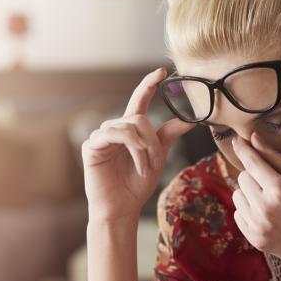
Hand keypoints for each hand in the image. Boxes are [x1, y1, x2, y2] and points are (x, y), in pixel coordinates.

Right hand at [81, 68, 194, 223]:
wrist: (122, 208)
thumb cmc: (136, 185)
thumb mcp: (157, 158)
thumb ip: (167, 137)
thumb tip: (188, 120)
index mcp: (130, 130)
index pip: (140, 100)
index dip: (149, 84)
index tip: (162, 71)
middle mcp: (114, 129)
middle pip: (139, 118)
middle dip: (152, 140)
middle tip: (156, 162)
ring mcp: (101, 136)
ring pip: (129, 126)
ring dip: (144, 148)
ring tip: (146, 167)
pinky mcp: (91, 146)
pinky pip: (115, 135)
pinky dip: (132, 149)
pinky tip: (137, 165)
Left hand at [231, 133, 280, 262]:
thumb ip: (276, 158)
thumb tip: (253, 139)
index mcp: (279, 189)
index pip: (252, 162)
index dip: (243, 149)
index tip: (237, 140)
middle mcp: (265, 208)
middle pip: (242, 178)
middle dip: (254, 175)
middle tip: (273, 182)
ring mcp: (258, 226)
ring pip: (237, 196)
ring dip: (249, 193)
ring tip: (270, 199)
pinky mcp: (255, 238)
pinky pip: (238, 214)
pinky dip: (248, 210)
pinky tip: (267, 214)